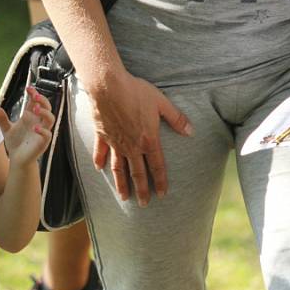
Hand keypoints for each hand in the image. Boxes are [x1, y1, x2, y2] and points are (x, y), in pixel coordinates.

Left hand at [0, 87, 54, 167]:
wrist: (17, 159)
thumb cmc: (16, 143)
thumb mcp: (6, 129)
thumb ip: (2, 119)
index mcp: (31, 117)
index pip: (36, 102)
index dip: (34, 94)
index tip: (28, 88)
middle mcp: (39, 122)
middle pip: (47, 107)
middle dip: (43, 100)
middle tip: (35, 96)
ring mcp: (42, 132)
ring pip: (51, 119)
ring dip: (45, 112)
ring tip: (35, 109)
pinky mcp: (43, 142)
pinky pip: (48, 135)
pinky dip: (43, 130)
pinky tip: (35, 128)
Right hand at [87, 72, 192, 206]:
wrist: (107, 86)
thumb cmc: (135, 91)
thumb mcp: (161, 102)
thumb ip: (176, 118)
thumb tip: (190, 131)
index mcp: (148, 140)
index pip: (157, 166)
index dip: (160, 181)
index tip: (162, 194)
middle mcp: (131, 146)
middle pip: (137, 173)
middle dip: (142, 190)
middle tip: (144, 204)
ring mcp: (115, 142)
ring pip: (119, 168)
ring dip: (121, 184)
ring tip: (123, 197)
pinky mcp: (102, 135)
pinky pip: (100, 152)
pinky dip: (100, 161)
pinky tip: (99, 169)